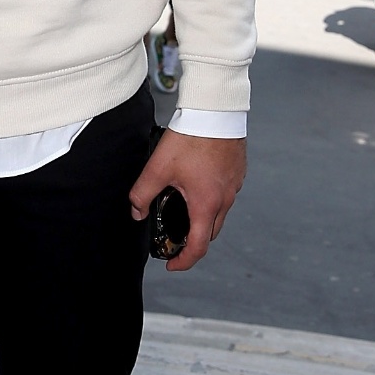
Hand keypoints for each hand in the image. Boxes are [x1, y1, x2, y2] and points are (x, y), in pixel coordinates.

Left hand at [129, 131, 246, 272]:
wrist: (215, 110)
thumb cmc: (191, 137)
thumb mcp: (158, 167)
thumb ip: (143, 194)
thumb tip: (137, 211)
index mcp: (206, 204)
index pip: (198, 246)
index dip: (183, 261)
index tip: (171, 264)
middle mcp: (225, 199)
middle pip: (210, 233)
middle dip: (192, 241)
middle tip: (174, 238)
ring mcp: (234, 185)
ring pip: (219, 213)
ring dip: (202, 218)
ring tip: (182, 208)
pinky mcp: (237, 172)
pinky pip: (225, 195)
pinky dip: (211, 199)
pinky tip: (196, 184)